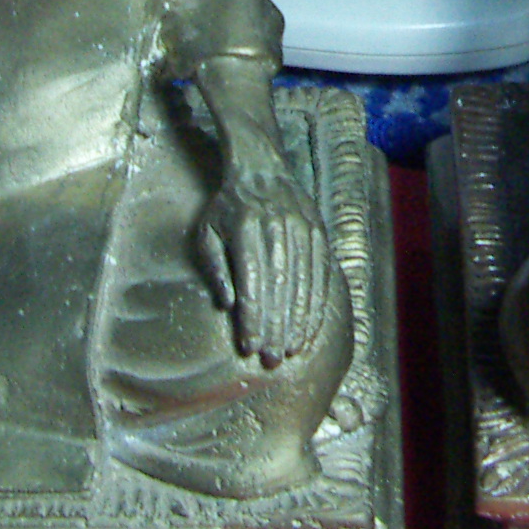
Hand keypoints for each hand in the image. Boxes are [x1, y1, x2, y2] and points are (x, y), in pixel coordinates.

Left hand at [196, 163, 332, 367]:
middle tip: (272, 360)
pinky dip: (316, 305)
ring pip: (303, 284)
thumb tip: (227, 305)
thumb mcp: (207, 231)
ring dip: (298, 322)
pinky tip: (310, 329)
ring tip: (291, 351)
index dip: (252, 317)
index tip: (249, 347)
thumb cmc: (227, 206)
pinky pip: (321, 275)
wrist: (262, 167)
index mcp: (247, 227)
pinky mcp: (319, 234)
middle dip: (276, 328)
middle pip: (280, 288)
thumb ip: (216, 268)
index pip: (252, 282)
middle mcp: (278, 228)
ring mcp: (303, 230)